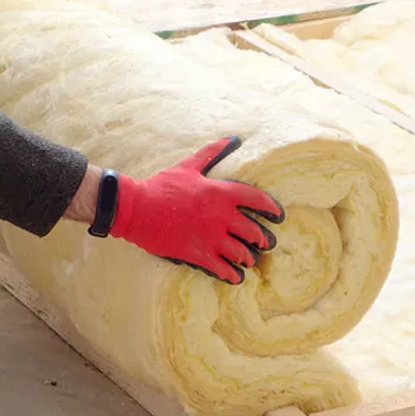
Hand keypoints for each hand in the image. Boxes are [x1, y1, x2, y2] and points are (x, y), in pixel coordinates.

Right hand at [107, 137, 283, 284]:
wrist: (135, 208)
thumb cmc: (162, 185)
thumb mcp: (189, 165)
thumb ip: (213, 152)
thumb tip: (234, 138)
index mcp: (220, 192)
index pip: (257, 200)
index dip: (272, 209)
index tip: (279, 216)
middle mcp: (221, 216)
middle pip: (253, 231)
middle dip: (263, 240)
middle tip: (265, 244)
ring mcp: (210, 237)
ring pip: (242, 253)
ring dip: (249, 258)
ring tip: (250, 261)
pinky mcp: (198, 254)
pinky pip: (223, 269)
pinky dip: (233, 275)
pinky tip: (236, 277)